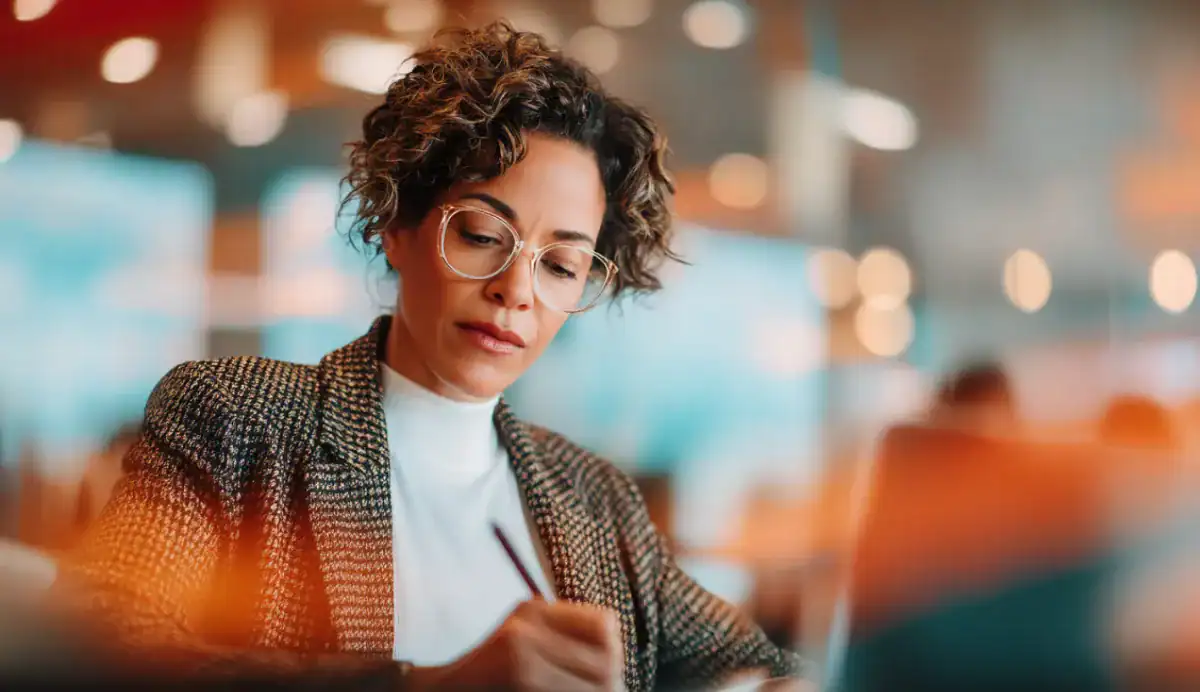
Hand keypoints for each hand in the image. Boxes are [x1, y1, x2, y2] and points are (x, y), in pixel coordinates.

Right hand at [408, 600, 623, 690]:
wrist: (440, 690)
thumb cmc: (486, 666)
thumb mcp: (520, 633)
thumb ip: (562, 631)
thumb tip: (614, 644)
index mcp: (530, 612)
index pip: (604, 626)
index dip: (610, 647)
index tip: (603, 663)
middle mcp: (526, 636)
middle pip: (607, 663)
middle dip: (609, 681)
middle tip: (605, 688)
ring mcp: (523, 670)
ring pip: (596, 688)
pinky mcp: (523, 689)